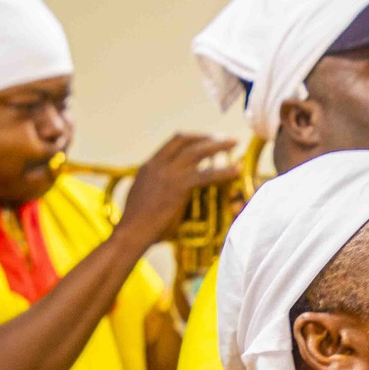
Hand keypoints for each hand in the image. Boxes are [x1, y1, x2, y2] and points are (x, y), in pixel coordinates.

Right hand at [120, 134, 239, 247]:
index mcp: (149, 166)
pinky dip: (224, 171)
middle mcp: (158, 165)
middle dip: (207, 137)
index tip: (208, 138)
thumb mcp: (143, 196)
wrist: (132, 232)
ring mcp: (168, 174)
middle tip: (225, 139)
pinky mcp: (178, 186)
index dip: (194, 137)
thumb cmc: (138, 223)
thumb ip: (155, 185)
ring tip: (234, 143)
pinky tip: (237, 170)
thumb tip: (168, 187)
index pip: (174, 142)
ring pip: (198, 152)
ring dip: (218, 145)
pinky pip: (206, 174)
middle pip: (186, 140)